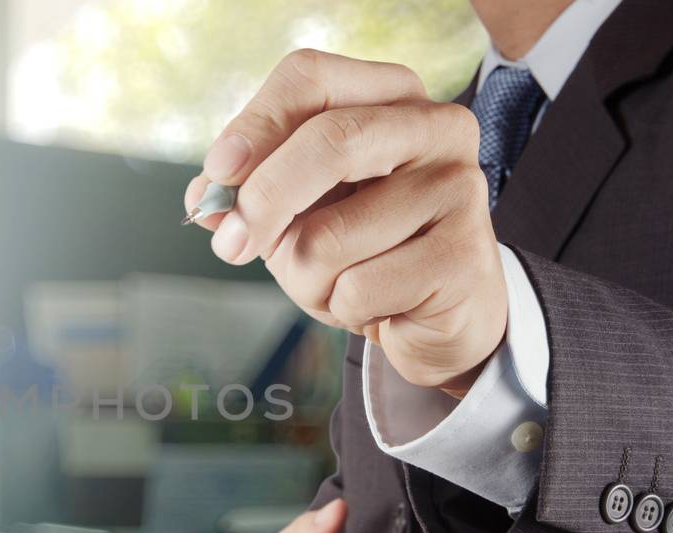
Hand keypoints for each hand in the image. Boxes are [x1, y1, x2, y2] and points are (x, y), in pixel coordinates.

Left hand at [185, 50, 505, 395]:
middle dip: (264, 201)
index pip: (310, 78)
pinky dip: (342, 309)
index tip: (216, 175)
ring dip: (304, 279)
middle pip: (329, 141)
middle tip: (232, 246)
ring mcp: (459, 190)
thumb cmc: (362, 250)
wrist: (437, 314)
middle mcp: (437, 128)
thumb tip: (208, 199)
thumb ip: (247, 193)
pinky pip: (359, 289)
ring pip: (331, 236)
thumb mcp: (296, 211)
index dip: (253, 125)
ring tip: (336, 285)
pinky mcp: (465, 257)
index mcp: (393, 96)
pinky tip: (375, 308)